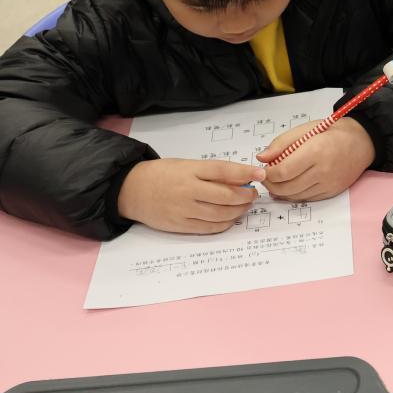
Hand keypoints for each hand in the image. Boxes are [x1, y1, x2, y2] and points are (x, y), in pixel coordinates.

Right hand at [117, 159, 263, 234]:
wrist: (132, 190)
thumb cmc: (163, 174)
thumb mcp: (187, 165)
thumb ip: (211, 172)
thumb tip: (241, 177)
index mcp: (189, 170)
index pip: (223, 170)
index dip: (245, 172)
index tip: (260, 174)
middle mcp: (187, 190)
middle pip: (226, 195)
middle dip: (245, 195)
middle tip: (252, 193)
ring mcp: (183, 210)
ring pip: (220, 214)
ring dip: (238, 210)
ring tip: (244, 205)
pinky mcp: (180, 226)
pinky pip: (209, 228)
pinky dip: (225, 224)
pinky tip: (231, 218)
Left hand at [257, 117, 374, 201]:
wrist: (362, 142)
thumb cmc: (333, 132)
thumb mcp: (306, 129)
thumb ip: (282, 143)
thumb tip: (262, 157)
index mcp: (315, 151)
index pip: (283, 171)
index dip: (267, 174)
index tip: (263, 169)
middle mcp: (323, 171)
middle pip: (286, 187)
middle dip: (271, 184)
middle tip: (266, 177)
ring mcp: (328, 184)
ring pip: (295, 196)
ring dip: (280, 191)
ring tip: (276, 181)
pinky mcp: (332, 192)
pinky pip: (306, 199)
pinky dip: (294, 195)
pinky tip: (290, 186)